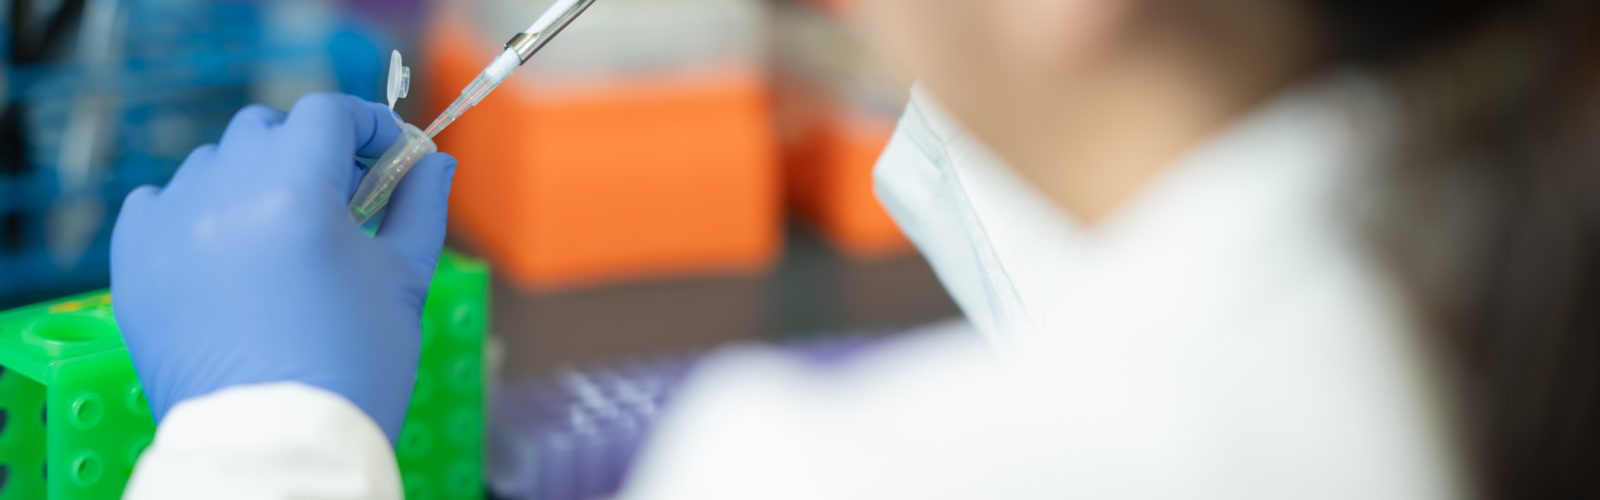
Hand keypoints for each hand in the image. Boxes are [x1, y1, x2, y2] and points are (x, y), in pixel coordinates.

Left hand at [110, 93, 456, 442]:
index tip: (389, 154)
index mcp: (294, 193)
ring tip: (281, 234)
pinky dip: (195, 212)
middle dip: (309, 151)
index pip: (326, 113)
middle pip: (266, 129)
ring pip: (212, 164)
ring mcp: (170, 228)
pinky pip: (159, 204)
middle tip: (342, 199)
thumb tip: (432, 163)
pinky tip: (225, 251)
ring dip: (252, 179)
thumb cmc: (353, 366)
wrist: (276, 446)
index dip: (366, 124)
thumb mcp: (404, 282)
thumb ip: (420, 208)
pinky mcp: (135, 263)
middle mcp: (223, 195)